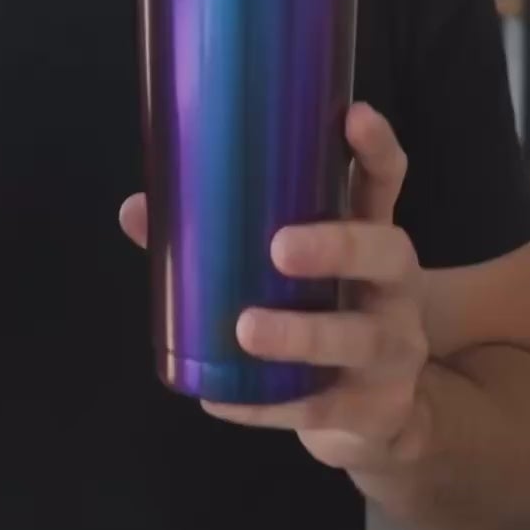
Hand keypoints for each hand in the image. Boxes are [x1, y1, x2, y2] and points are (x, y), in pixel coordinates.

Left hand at [119, 102, 429, 476]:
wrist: (374, 415)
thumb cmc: (316, 311)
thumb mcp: (284, 269)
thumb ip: (217, 234)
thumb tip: (135, 208)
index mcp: (371, 235)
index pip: (384, 181)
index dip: (375, 147)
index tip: (353, 114)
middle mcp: (394, 286)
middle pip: (387, 253)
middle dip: (337, 245)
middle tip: (279, 247)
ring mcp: (393, 348)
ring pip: (357, 338)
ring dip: (300, 334)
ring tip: (246, 328)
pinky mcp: (377, 408)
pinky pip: (322, 406)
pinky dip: (268, 405)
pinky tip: (222, 399)